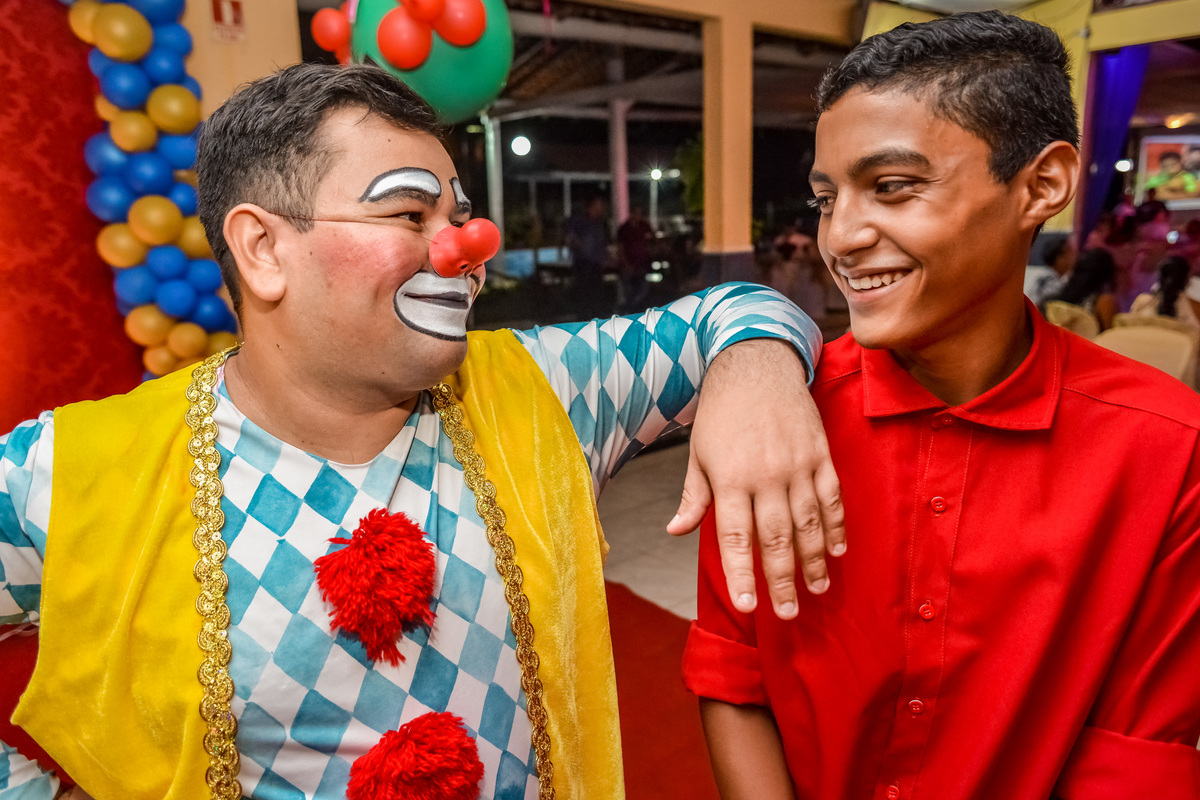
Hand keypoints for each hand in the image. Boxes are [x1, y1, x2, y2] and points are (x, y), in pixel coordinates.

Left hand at [668, 338, 844, 618]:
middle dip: (782, 580)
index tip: (748, 605)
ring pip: (808, 523)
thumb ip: (693, 496)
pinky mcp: (820, 454)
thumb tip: (675, 531)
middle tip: (789, 613)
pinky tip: (837, 550)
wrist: (755, 365)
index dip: (742, 574)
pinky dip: (836, 526)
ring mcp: (796, 465)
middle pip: (775, 539)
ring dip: (814, 560)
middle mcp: (764, 475)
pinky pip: (831, 497)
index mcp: (729, 478)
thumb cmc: (721, 413)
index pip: (734, 538)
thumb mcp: (698, 453)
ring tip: (816, 589)